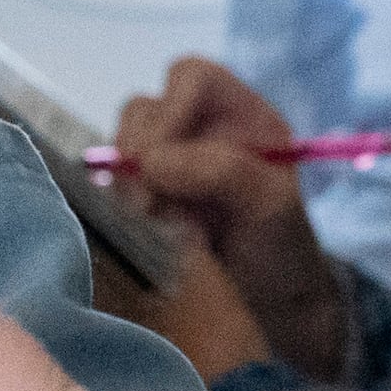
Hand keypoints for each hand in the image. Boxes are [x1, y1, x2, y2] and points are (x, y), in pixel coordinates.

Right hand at [106, 59, 352, 379]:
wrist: (271, 311)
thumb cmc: (282, 250)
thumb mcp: (270, 206)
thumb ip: (222, 171)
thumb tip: (150, 163)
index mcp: (239, 113)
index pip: (191, 78)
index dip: (169, 112)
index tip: (156, 165)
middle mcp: (197, 128)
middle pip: (144, 111)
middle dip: (139, 155)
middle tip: (147, 206)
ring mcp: (164, 163)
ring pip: (119, 147)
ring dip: (126, 184)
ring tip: (149, 224)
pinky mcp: (138, 198)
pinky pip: (108, 184)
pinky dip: (115, 206)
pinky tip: (136, 232)